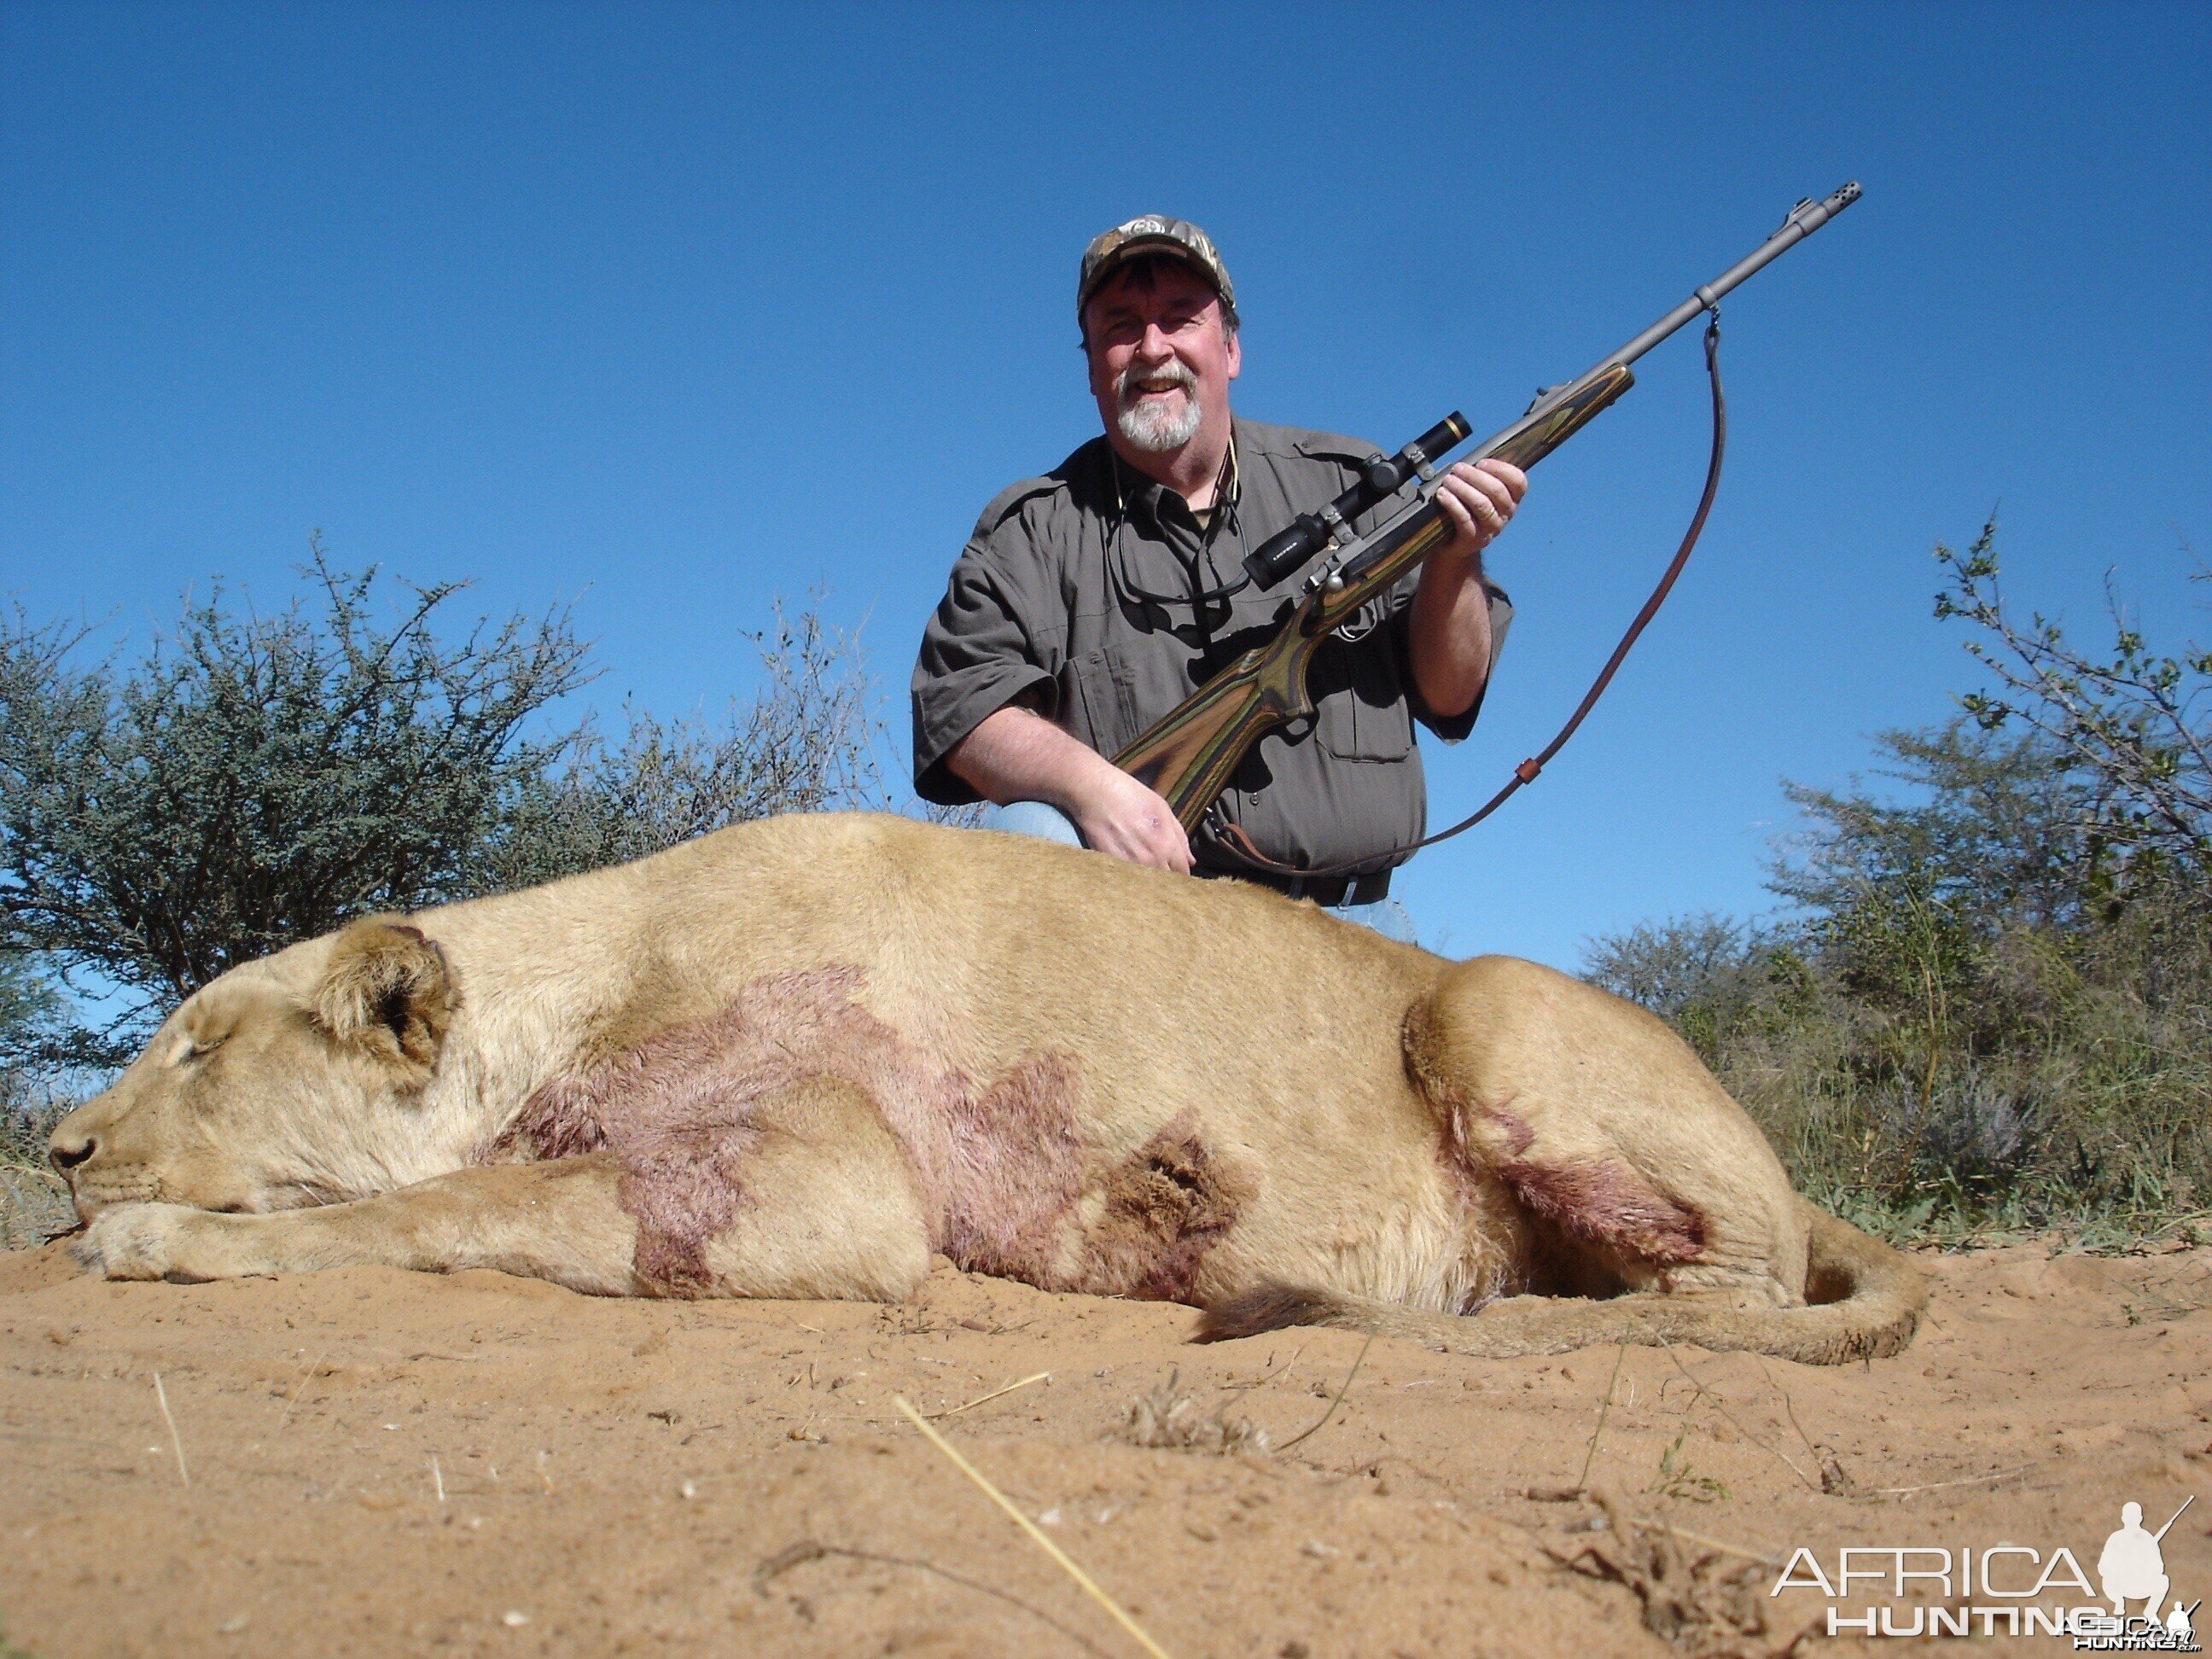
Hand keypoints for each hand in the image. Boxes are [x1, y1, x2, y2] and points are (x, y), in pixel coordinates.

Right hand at [1066, 763, 1192, 872]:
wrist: (1095, 793)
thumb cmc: (1129, 796)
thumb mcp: (1163, 809)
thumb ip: (1179, 836)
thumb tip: (1190, 859)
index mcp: (1166, 845)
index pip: (1183, 872)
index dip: (1181, 871)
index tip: (1176, 869)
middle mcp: (1150, 860)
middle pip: (1166, 882)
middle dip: (1167, 878)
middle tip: (1160, 868)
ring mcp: (1130, 866)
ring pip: (1148, 885)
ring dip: (1149, 881)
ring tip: (1143, 867)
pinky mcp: (1112, 868)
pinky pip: (1128, 880)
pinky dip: (1130, 878)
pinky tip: (1127, 866)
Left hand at [1431, 458, 1526, 563]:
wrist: (1455, 546)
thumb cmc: (1467, 512)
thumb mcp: (1480, 495)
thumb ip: (1480, 479)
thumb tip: (1468, 461)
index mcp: (1511, 500)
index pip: (1518, 482)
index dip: (1501, 469)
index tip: (1481, 462)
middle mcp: (1505, 515)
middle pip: (1496, 491)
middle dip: (1475, 476)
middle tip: (1457, 469)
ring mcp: (1491, 529)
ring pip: (1481, 504)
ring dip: (1462, 488)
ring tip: (1448, 480)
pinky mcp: (1473, 539)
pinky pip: (1465, 519)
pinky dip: (1452, 504)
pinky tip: (1443, 495)